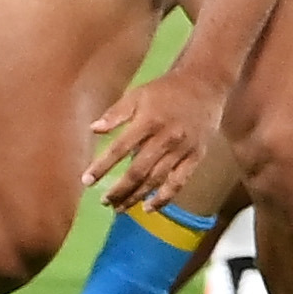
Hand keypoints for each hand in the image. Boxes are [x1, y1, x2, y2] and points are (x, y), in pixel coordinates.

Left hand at [86, 64, 223, 211]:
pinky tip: (149, 208)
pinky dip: (164, 198)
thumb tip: (93, 130)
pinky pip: (179, 182)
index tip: (87, 180)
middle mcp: (166, 138)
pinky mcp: (195, 157)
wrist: (205, 85)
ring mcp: (182, 149)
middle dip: (119, 190)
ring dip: (136, 197)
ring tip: (120, 208)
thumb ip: (115, 113)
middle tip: (105, 202)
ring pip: (157, 180)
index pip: (120, 149)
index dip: (102, 167)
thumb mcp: (137, 94)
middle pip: (138, 171)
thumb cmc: (166, 90)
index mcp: (148, 121)